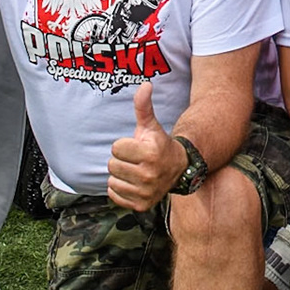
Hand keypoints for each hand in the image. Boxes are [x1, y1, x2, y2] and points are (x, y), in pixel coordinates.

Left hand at [108, 84, 183, 210]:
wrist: (178, 170)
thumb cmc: (158, 145)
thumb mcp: (151, 126)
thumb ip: (144, 106)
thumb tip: (145, 84)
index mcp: (150, 153)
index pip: (115, 148)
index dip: (123, 145)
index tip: (136, 147)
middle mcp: (149, 174)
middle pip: (112, 165)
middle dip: (121, 160)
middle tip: (135, 160)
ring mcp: (146, 192)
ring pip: (112, 180)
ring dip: (120, 175)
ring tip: (134, 171)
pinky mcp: (142, 205)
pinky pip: (114, 195)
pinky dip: (120, 189)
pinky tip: (133, 183)